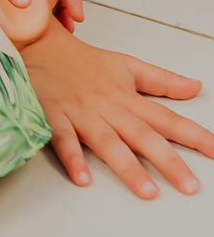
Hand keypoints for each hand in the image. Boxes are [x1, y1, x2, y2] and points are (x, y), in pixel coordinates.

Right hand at [22, 20, 213, 198]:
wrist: (40, 44)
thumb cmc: (83, 60)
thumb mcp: (126, 64)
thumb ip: (161, 80)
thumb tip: (196, 87)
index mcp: (127, 98)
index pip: (167, 118)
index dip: (194, 135)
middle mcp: (108, 108)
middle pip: (142, 136)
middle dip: (168, 161)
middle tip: (190, 186)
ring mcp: (81, 113)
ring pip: (108, 143)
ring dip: (127, 167)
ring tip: (148, 191)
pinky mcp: (54, 116)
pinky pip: (63, 139)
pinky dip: (72, 158)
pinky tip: (83, 178)